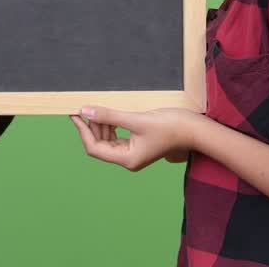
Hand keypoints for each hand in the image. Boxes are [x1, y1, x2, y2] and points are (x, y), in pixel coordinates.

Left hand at [70, 106, 199, 170]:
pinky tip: (108, 115)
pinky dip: (111, 126)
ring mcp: (134, 153)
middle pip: (100, 145)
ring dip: (101, 125)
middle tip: (83, 108)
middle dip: (91, 127)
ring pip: (108, 140)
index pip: (95, 148)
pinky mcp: (139, 144)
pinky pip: (118, 137)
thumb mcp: (136, 119)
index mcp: (127, 159)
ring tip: (95, 109)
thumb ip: (109, 116)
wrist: (193, 129)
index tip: (74, 115)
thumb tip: (85, 112)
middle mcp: (128, 159)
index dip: (83, 131)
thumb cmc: (169, 126)